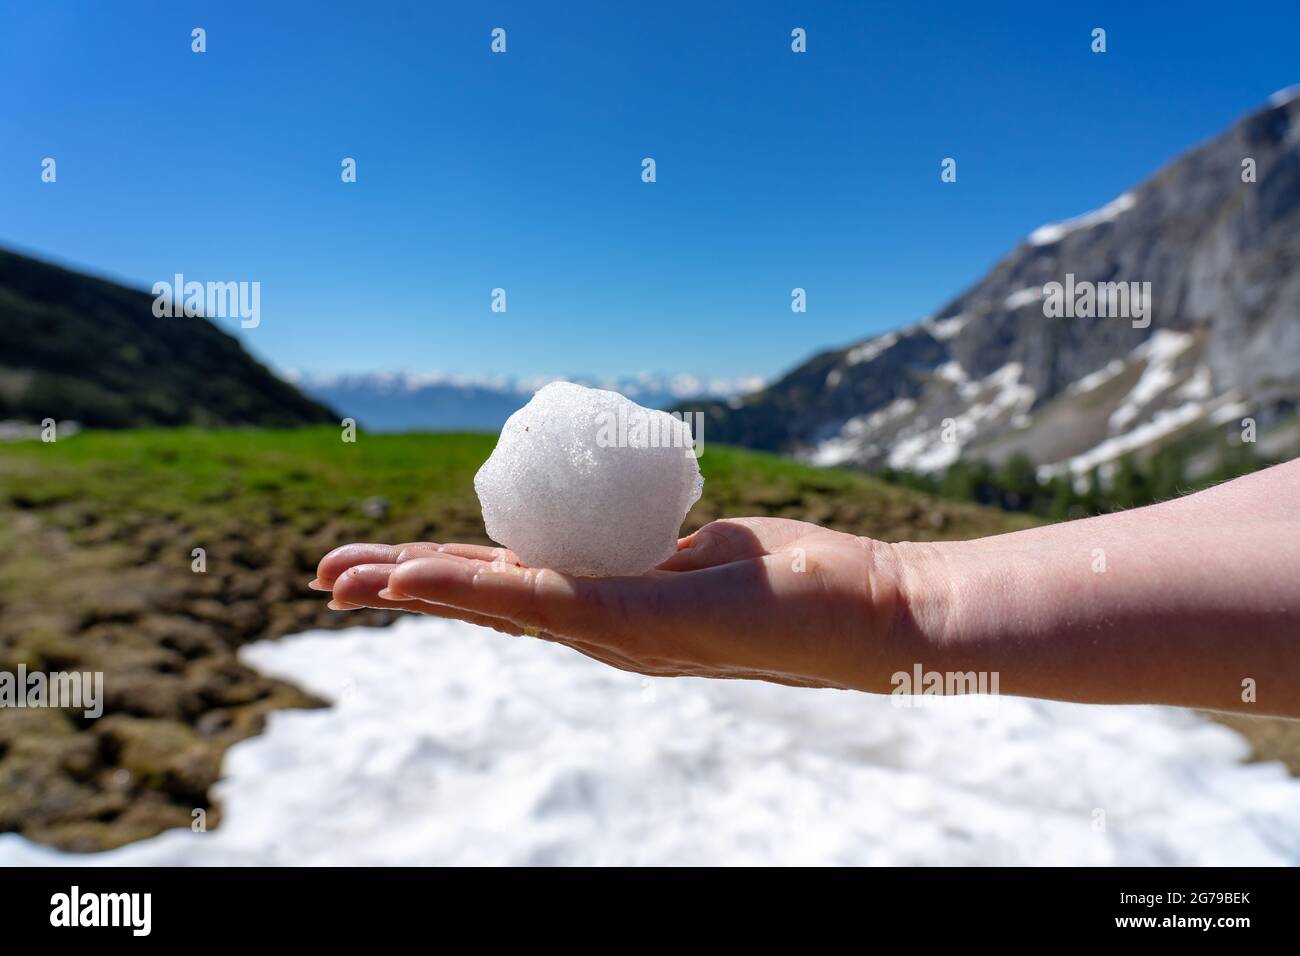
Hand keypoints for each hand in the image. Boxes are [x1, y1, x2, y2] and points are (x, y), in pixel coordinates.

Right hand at [311, 518, 912, 690]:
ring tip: (348, 578)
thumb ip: (649, 550)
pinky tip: (423, 578)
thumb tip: (622, 529)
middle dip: (402, 589)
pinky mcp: (650, 620)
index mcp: (613, 606)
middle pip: (484, 603)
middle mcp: (606, 629)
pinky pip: (549, 600)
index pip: (508, 589)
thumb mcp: (698, 555)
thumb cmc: (794, 578)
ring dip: (418, 590)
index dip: (438, 577)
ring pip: (498, 606)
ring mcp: (623, 631)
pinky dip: (479, 590)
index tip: (376, 563)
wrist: (873, 610)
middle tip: (325, 577)